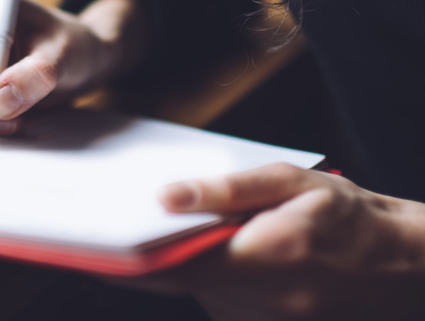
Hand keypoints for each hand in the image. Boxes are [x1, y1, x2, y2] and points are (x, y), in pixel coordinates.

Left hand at [136, 163, 424, 319]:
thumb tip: (167, 196)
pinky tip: (223, 253)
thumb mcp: (292, 183)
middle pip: (175, 280)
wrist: (398, 268)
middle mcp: (256, 301)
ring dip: (181, 262)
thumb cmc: (348, 218)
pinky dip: (203, 276)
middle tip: (123, 224)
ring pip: (192, 291)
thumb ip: (228, 190)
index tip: (90, 243)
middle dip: (145, 254)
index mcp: (263, 258)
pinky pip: (212, 300)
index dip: (124, 257)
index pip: (172, 265)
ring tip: (194, 230)